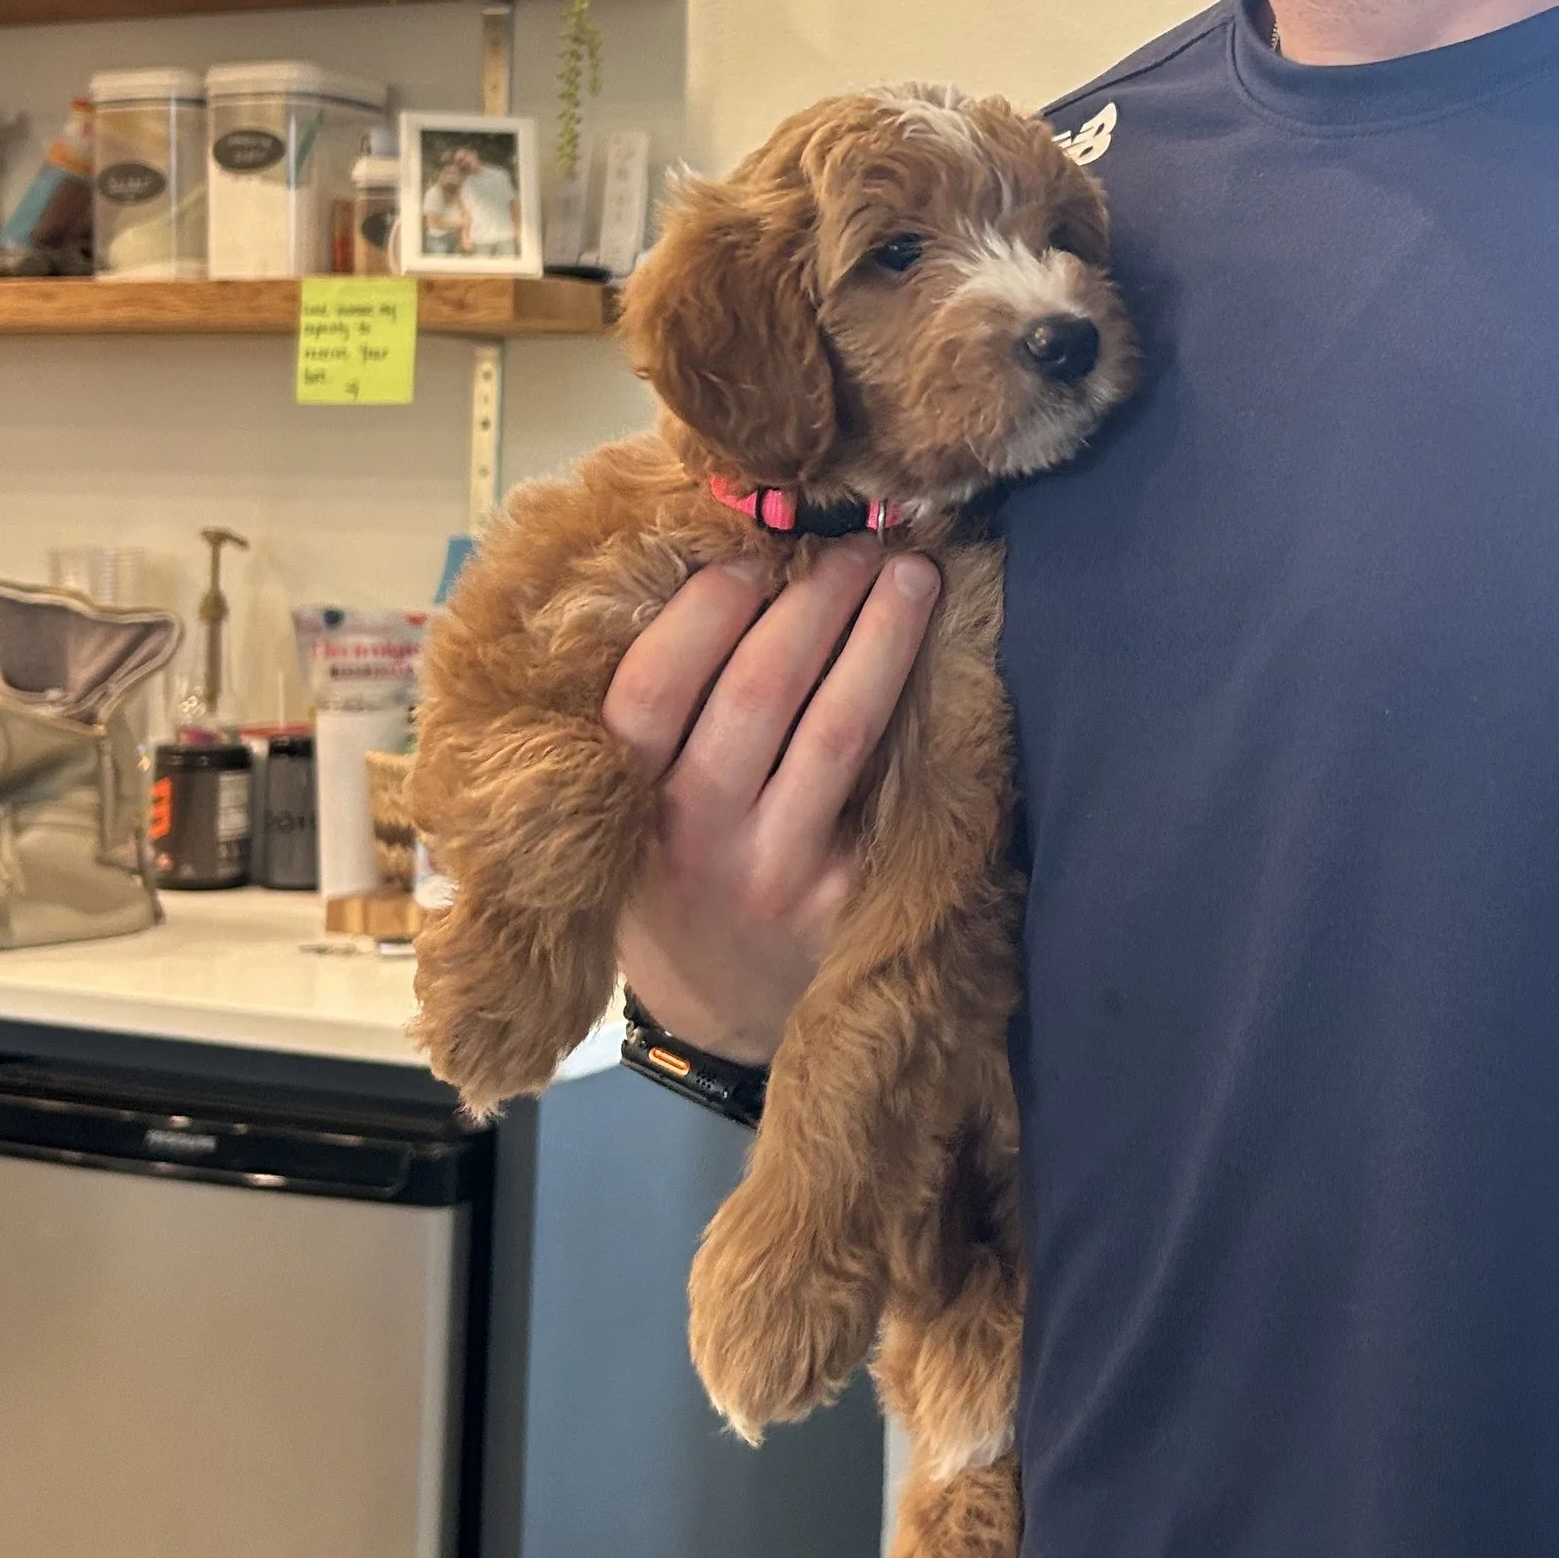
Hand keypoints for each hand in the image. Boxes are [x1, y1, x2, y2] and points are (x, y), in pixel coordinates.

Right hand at [603, 545, 940, 1065]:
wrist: (717, 1019)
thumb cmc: (667, 882)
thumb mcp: (620, 817)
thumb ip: (654, 725)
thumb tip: (719, 573)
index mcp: (625, 807)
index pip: (652, 692)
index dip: (703, 612)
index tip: (749, 552)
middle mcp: (700, 840)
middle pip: (759, 692)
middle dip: (814, 600)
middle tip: (854, 538)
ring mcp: (781, 872)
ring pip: (838, 731)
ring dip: (880, 637)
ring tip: (911, 574)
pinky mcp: (851, 898)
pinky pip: (888, 784)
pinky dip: (913, 711)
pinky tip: (937, 660)